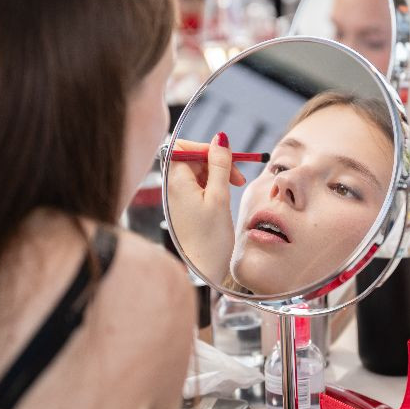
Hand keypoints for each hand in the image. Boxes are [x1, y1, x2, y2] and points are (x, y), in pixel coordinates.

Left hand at [166, 133, 245, 285]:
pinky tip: (225, 197)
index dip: (205, 148)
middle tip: (237, 176)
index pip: (182, 148)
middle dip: (215, 161)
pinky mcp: (185, 208)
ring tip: (235, 187)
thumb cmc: (210, 239)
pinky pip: (198, 187)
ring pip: (197, 172)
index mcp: (176, 182)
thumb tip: (219, 138)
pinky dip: (213, 186)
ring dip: (217, 174)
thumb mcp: (220, 197)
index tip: (225, 157)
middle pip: (191, 158)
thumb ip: (220, 165)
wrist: (203, 270)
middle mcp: (172, 188)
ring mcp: (177, 198)